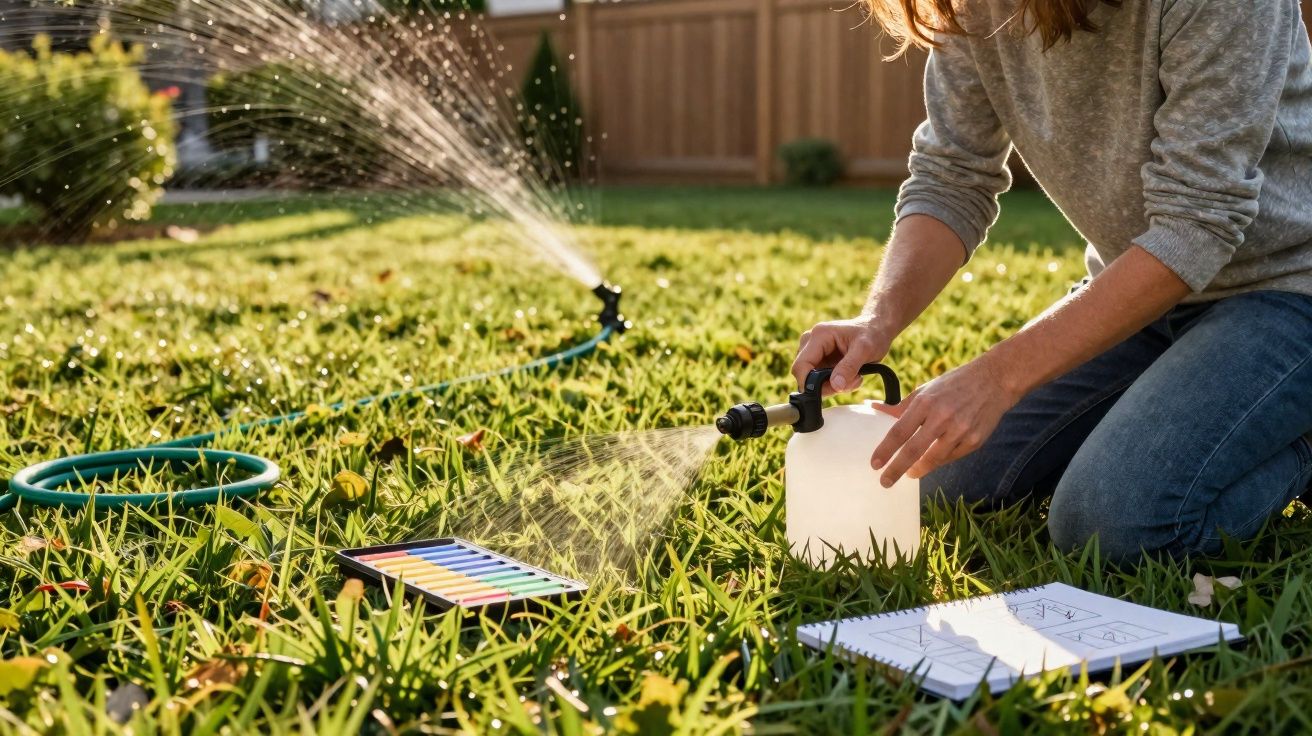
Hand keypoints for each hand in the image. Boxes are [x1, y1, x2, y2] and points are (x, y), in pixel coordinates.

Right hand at [792, 316, 893, 395]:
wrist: (876, 328)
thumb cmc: (872, 334)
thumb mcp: (865, 349)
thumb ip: (849, 367)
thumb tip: (836, 385)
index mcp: (818, 336)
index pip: (801, 365)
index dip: (810, 383)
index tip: (834, 389)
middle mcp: (810, 343)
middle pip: (805, 375)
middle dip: (828, 386)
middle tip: (853, 381)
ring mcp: (814, 352)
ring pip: (813, 381)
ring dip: (835, 385)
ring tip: (856, 376)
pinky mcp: (819, 360)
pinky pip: (821, 380)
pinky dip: (837, 384)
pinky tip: (851, 376)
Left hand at [870, 355, 1018, 486]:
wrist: (995, 380)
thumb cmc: (953, 384)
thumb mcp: (925, 390)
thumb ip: (901, 406)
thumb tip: (874, 409)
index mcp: (926, 402)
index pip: (899, 432)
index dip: (885, 450)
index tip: (874, 464)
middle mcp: (943, 417)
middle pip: (913, 450)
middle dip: (896, 469)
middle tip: (885, 482)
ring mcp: (960, 430)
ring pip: (933, 459)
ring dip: (918, 469)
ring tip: (909, 473)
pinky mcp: (975, 441)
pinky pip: (951, 458)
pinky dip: (938, 461)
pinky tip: (932, 461)